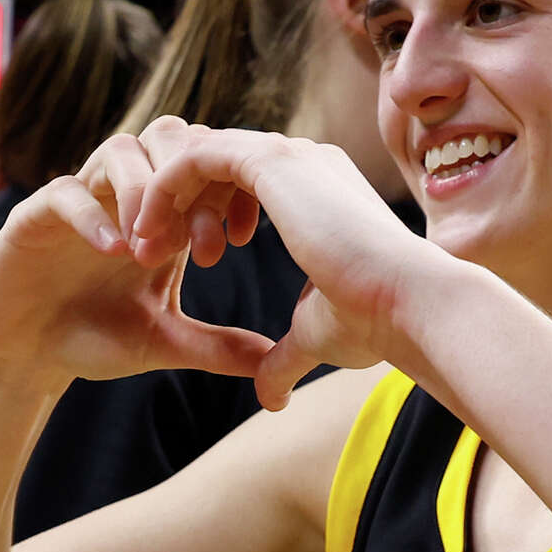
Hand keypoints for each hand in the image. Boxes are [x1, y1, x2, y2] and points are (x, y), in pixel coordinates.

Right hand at [0, 129, 274, 390]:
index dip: (228, 188)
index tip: (238, 239)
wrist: (27, 357)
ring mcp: (79, 199)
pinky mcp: (33, 217)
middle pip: (167, 135)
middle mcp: (122, 194)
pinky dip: (95, 215)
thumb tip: (271, 358)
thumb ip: (216, 346)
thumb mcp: (164, 342)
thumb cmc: (94, 339)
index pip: (203, 163)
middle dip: (191, 178)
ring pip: (120, 149)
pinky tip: (116, 251)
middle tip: (197, 241)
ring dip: (146, 191)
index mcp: (161, 212)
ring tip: (154, 248)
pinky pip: (66, 192)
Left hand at [127, 120, 446, 409]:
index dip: (214, 214)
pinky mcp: (270, 160)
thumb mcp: (318, 336)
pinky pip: (193, 156)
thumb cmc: (377, 322)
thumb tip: (272, 399)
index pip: (250, 181)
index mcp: (321, 191)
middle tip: (152, 251)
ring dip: (166, 196)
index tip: (193, 262)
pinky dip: (163, 189)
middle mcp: (306, 162)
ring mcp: (290, 154)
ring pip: (202, 152)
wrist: (408, 304)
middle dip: (183, 203)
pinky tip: (149, 233)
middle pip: (221, 161)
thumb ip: (286, 357)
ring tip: (144, 246)